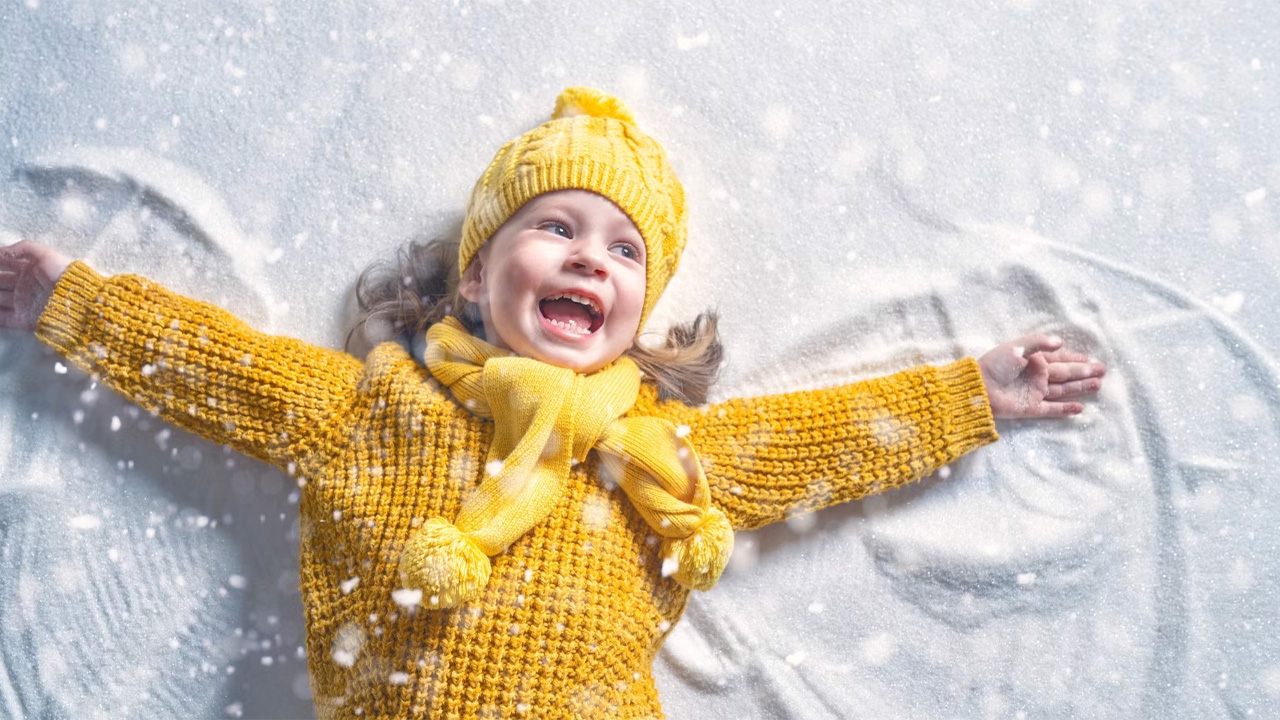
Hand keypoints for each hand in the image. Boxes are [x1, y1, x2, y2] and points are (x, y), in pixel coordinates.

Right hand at [0, 239, 74, 330]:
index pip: (4, 263)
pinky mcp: (23, 319)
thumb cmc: (62, 274)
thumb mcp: (45, 255)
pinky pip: (3, 318)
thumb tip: (2, 251)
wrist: (78, 301)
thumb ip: (24, 248)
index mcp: (29, 269)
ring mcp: (22, 303)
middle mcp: (23, 286)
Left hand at [978, 334, 1105, 418]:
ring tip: (1098, 385)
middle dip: (1084, 372)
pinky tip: (1079, 408)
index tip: (1090, 359)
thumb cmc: (995, 365)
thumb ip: (1039, 343)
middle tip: (1102, 371)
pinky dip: (1065, 409)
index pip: (1059, 358)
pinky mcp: (1031, 407)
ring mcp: (1035, 392)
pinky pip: (1052, 408)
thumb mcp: (1016, 347)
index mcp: (1034, 360)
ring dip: (1080, 387)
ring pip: (1063, 390)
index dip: (1075, 359)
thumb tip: (1061, 342)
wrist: (979, 389)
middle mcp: (1037, 376)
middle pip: (1066, 374)